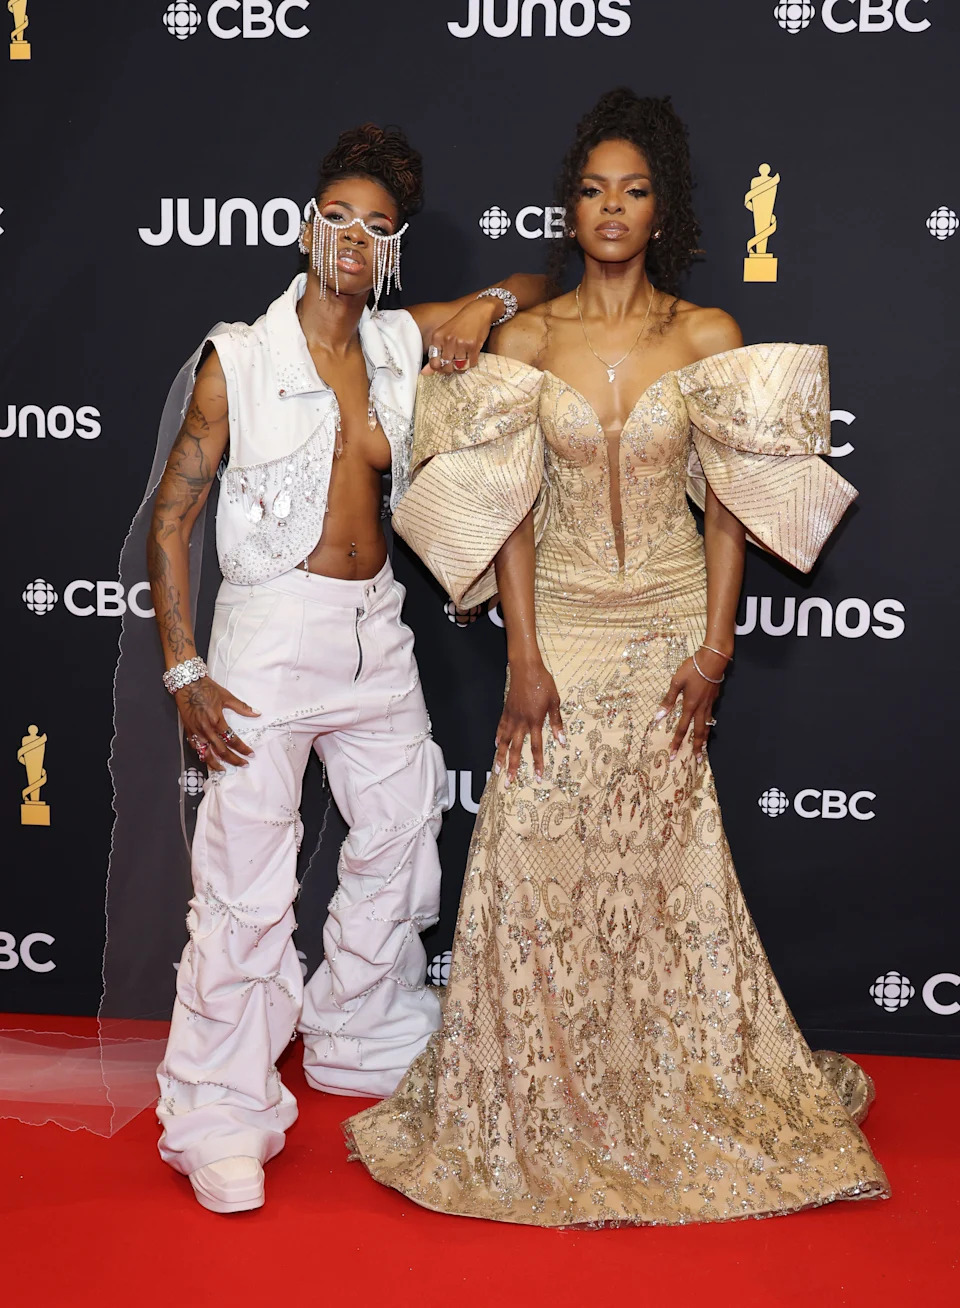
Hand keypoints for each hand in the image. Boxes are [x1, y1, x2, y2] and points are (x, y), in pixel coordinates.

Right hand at [175, 676, 259, 771]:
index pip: (232, 740)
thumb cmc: (207, 688)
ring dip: (216, 763)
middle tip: (243, 764)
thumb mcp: (226, 696)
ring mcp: (196, 732)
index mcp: (217, 721)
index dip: (242, 749)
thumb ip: (242, 707)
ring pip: (206, 753)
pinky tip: (208, 758)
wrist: (187, 683)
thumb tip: (257, 713)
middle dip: (233, 759)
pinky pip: (195, 748)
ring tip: (224, 769)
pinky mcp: (188, 731)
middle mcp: (206, 729)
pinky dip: (202, 755)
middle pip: (221, 751)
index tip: (250, 754)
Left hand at [425, 298, 497, 373]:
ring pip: (459, 367)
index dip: (439, 368)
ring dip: (462, 367)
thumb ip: (435, 354)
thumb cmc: (461, 324)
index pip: (434, 363)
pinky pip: (471, 363)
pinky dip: (471, 362)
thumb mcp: (444, 335)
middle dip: (451, 369)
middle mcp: (448, 340)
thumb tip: (424, 373)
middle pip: (447, 367)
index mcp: (437, 337)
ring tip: (464, 358)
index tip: (444, 365)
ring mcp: (460, 343)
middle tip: (455, 363)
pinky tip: (471, 355)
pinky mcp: (473, 346)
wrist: (478, 311)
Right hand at [494, 660, 564, 785]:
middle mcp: (521, 722)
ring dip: (500, 756)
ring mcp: (511, 717)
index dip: (537, 763)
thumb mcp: (555, 702)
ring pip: (504, 741)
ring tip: (497, 769)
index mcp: (535, 721)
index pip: (536, 747)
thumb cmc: (543, 683)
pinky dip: (498, 737)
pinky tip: (495, 745)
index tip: (537, 776)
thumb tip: (562, 740)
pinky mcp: (506, 710)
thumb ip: (556, 722)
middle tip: (509, 782)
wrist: (526, 668)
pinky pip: (500, 727)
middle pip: (515, 749)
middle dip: (512, 767)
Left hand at [655, 648, 726, 761]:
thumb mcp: (676, 682)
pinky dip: (709, 726)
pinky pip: (711, 717)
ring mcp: (709, 704)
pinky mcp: (714, 699)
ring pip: (707, 726)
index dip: (677, 742)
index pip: (682, 728)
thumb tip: (659, 716)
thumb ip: (668, 700)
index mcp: (690, 706)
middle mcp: (701, 709)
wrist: (713, 660)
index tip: (673, 754)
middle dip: (697, 747)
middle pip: (699, 732)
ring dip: (705, 739)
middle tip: (698, 760)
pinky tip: (708, 726)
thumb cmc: (692, 669)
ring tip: (703, 749)